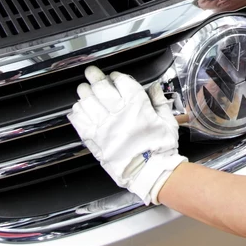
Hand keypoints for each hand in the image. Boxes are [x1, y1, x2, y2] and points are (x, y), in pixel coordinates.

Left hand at [68, 66, 186, 204]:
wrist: (150, 172)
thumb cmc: (161, 149)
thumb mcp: (168, 121)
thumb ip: (159, 102)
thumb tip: (154, 88)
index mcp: (137, 105)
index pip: (121, 82)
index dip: (115, 76)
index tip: (113, 76)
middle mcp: (118, 112)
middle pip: (100, 87)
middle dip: (95, 77)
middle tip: (91, 73)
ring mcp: (104, 126)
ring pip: (87, 101)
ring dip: (84, 93)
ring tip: (84, 89)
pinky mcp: (95, 140)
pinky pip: (80, 122)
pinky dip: (77, 113)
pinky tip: (78, 109)